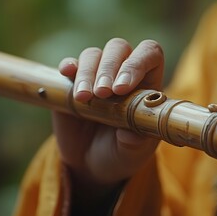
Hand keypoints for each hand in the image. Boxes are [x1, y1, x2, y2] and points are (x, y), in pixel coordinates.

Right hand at [53, 38, 163, 188]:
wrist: (92, 166)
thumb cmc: (122, 155)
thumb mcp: (133, 154)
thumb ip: (135, 143)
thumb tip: (129, 133)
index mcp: (146, 84)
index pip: (150, 55)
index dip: (138, 63)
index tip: (123, 88)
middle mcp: (122, 74)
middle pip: (118, 49)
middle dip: (109, 68)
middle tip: (102, 94)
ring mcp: (96, 76)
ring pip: (93, 55)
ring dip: (87, 73)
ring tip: (84, 98)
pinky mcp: (71, 84)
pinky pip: (71, 65)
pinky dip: (69, 66)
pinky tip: (66, 73)